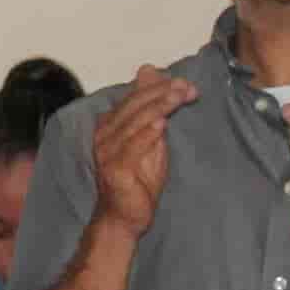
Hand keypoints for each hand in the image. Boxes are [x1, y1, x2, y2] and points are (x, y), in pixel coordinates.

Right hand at [91, 68, 198, 236]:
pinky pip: (132, 147)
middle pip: (134, 105)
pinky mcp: (114, 169)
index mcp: (110, 124)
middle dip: (162, 93)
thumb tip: (150, 72)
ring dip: (158, 107)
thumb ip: (152, 110)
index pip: (135, 97)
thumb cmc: (137, 180)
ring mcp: (107, 152)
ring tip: (178, 96)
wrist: (123, 217)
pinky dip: (146, 134)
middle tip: (186, 87)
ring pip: (134, 122)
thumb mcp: (150, 139)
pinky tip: (161, 123)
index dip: (159, 87)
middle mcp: (104, 135)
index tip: (186, 84)